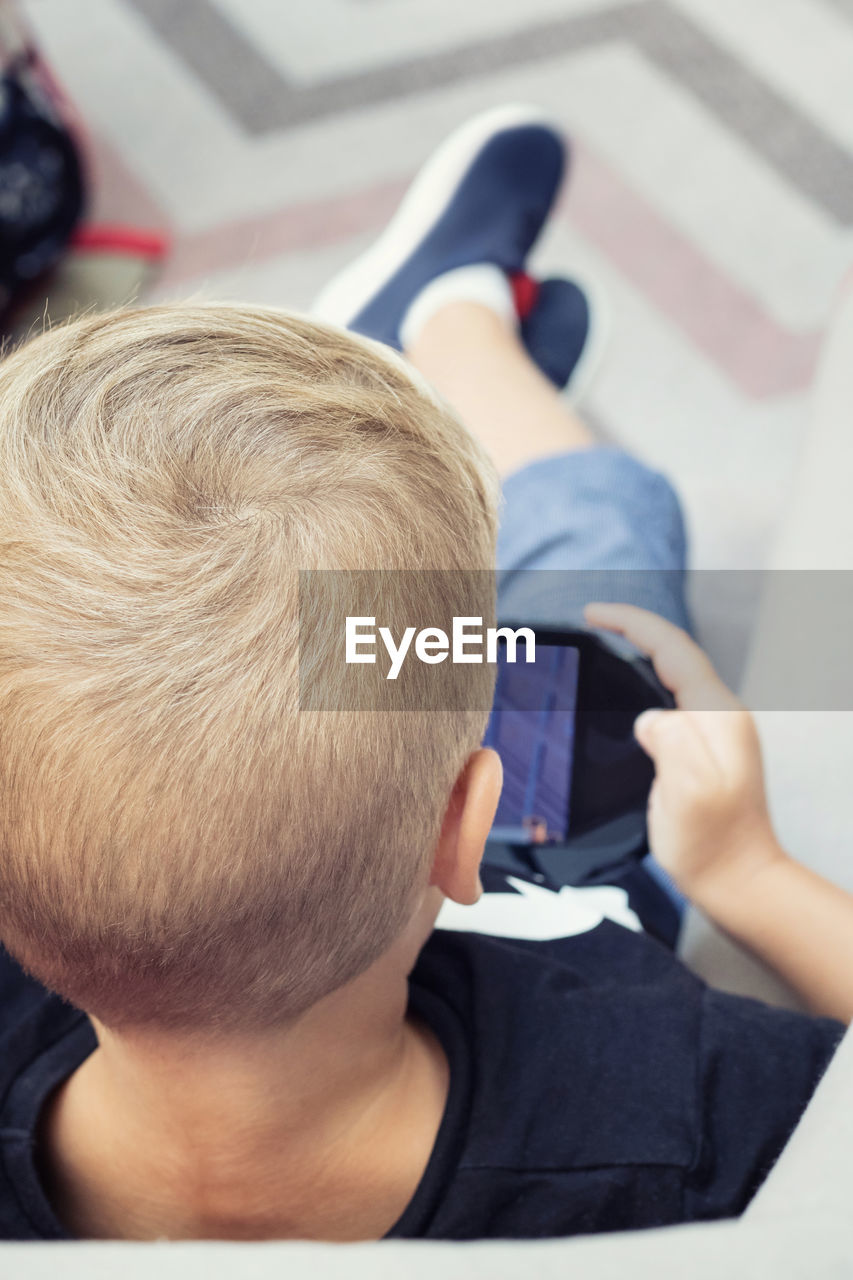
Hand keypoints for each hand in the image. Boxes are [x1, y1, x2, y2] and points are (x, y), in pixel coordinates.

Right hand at [584, 603, 785, 911]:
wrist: (738, 881)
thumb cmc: (713, 844)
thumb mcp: (690, 791)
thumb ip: (672, 741)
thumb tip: (648, 717)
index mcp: (716, 715)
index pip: (672, 648)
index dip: (631, 623)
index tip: (593, 613)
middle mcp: (719, 716)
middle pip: (674, 654)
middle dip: (633, 629)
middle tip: (591, 621)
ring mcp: (713, 734)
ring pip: (672, 676)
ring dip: (638, 654)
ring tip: (602, 646)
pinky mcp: (702, 753)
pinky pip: (670, 702)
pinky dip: (642, 685)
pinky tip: (622, 700)